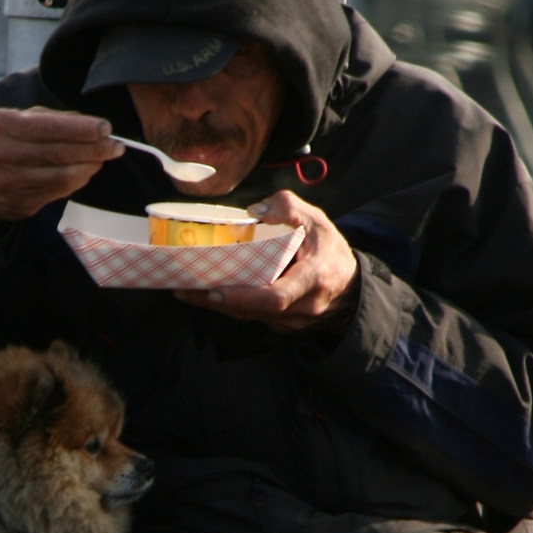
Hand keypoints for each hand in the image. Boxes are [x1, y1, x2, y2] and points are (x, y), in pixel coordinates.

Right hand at [0, 106, 121, 231]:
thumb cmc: (0, 145)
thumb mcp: (14, 122)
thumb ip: (49, 119)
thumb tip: (90, 124)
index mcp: (0, 124)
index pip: (48, 127)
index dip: (81, 128)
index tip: (105, 128)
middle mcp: (1, 153)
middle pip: (59, 152)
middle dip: (94, 149)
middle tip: (115, 146)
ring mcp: (10, 182)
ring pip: (62, 175)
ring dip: (90, 166)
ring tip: (103, 158)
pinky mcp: (21, 203)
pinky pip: (59, 191)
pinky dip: (78, 180)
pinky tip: (86, 171)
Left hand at [177, 188, 358, 330]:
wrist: (348, 284)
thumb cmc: (329, 248)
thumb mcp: (316, 219)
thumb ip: (287, 208)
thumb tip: (253, 212)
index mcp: (313, 278)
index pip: (277, 297)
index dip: (244, 297)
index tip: (215, 291)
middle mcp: (303, 306)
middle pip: (254, 310)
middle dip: (217, 302)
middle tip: (184, 288)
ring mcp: (293, 321)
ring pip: (250, 316)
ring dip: (217, 305)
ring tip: (186, 290)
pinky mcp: (283, 325)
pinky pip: (253, 316)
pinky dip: (231, 305)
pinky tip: (207, 293)